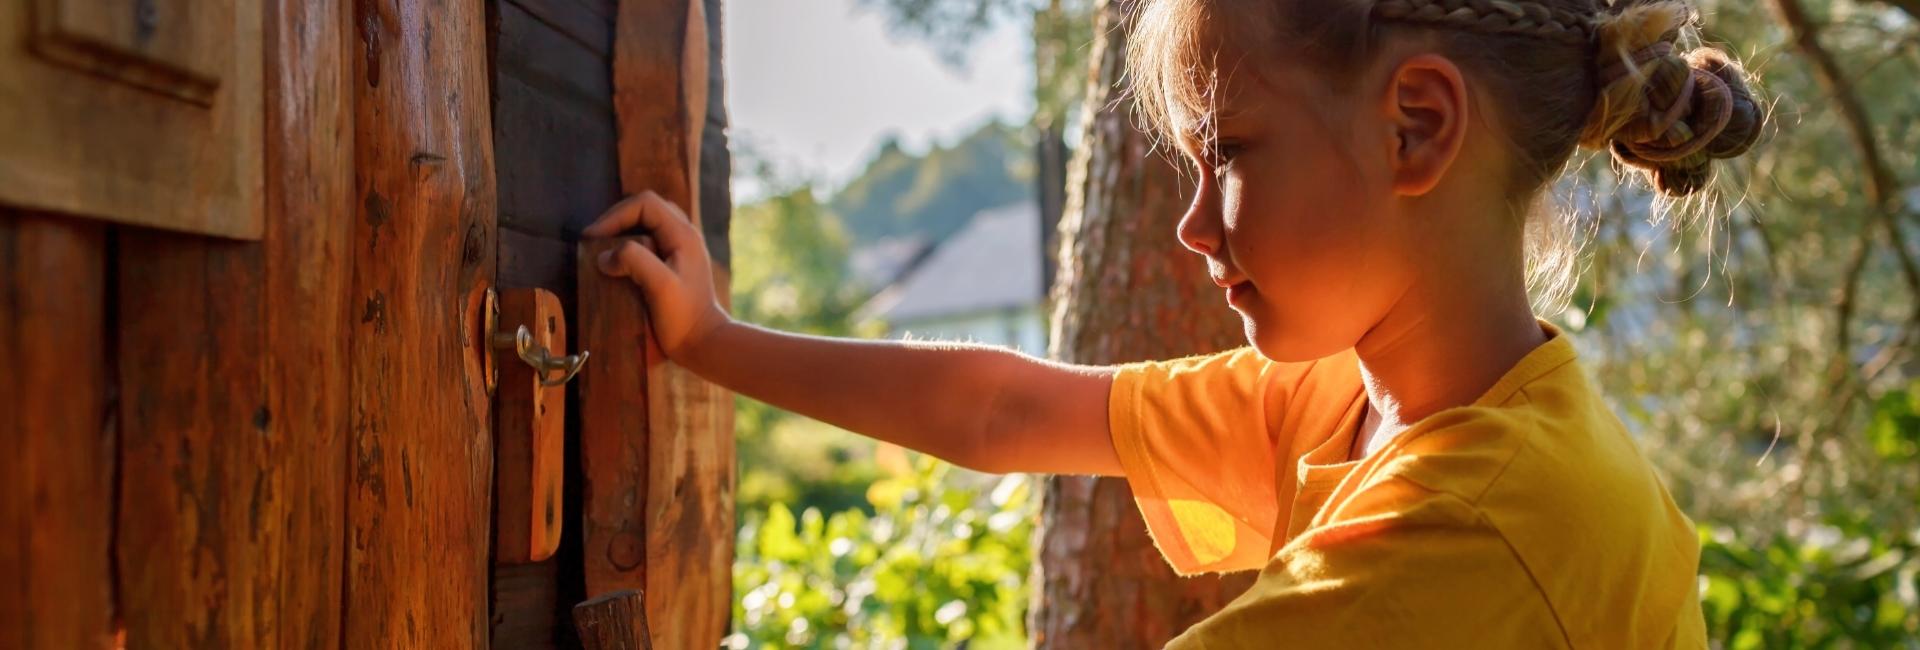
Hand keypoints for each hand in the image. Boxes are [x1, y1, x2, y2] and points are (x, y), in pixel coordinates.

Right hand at [584, 191, 730, 359]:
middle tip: (595, 239)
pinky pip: (651, 240)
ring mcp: (682, 248)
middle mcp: (685, 235)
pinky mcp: (676, 263)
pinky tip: (619, 262)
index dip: (614, 215)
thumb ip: (635, 261)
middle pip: (646, 208)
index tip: (592, 237)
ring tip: (603, 248)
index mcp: (683, 234)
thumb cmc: (683, 317)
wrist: (704, 343)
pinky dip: (631, 244)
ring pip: (649, 223)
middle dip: (617, 219)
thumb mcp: (660, 286)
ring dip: (624, 231)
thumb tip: (604, 257)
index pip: (644, 204)